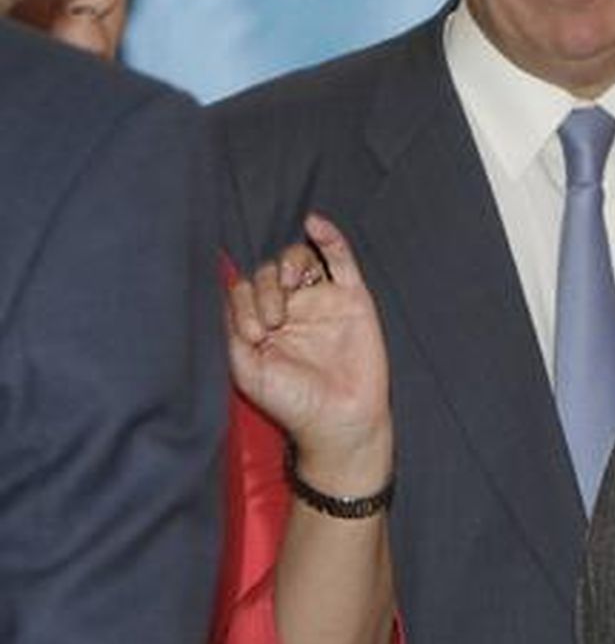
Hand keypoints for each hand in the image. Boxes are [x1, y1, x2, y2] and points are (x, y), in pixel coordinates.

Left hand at [227, 214, 391, 494]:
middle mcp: (292, 308)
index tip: (255, 332)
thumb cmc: (292, 402)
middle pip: (268, 272)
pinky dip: (329, 237)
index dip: (245, 300)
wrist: (338, 420)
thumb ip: (234, 330)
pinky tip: (314, 223)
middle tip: (273, 324)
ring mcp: (322, 300)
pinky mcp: (353, 298)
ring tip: (288, 289)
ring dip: (286, 266)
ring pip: (299, 260)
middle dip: (264, 290)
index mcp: (263, 323)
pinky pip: (341, 259)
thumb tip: (232, 293)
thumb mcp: (246, 370)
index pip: (245, 289)